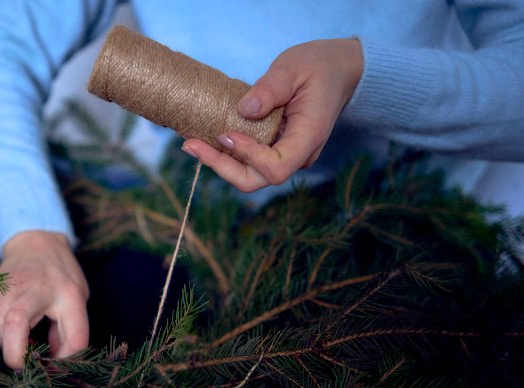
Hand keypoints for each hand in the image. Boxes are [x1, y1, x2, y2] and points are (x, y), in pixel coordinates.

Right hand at [0, 230, 89, 369]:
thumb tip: (54, 364)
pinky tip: (11, 329)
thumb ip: (69, 331)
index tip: (57, 366)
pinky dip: (0, 332)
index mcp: (69, 294)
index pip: (73, 337)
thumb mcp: (76, 299)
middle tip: (24, 365)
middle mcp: (38, 288)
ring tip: (21, 341)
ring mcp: (11, 286)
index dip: (66, 361)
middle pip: (16, 323)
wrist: (36, 241)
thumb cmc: (61, 275)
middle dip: (16, 354)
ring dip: (7, 342)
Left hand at [182, 38, 362, 191]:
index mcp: (309, 136)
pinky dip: (225, 154)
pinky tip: (203, 139)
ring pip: (249, 175)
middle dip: (222, 168)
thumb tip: (244, 109)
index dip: (249, 156)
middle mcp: (298, 154)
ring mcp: (286, 155)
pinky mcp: (274, 150)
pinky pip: (248, 161)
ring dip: (218, 163)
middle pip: (256, 180)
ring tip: (190, 143)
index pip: (277, 167)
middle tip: (190, 145)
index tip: (226, 133)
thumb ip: (271, 88)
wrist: (337, 71)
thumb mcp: (294, 68)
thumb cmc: (318, 66)